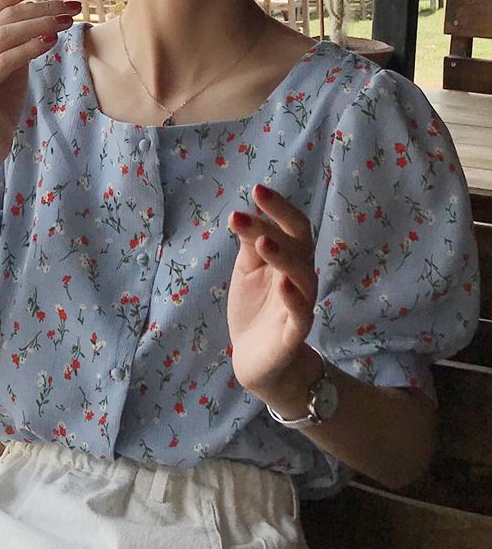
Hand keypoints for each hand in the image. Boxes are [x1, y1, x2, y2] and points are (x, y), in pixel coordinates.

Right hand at [0, 0, 81, 173]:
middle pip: (5, 13)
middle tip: (72, 6)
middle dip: (42, 5)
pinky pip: (5, 60)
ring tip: (67, 22)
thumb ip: (21, 44)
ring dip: (40, 24)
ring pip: (5, 33)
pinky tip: (51, 42)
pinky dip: (29, 48)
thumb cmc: (2, 108)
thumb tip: (43, 20)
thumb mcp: (15, 69)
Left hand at [226, 183, 317, 391]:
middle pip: (300, 243)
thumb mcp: (247, 272)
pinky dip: (294, 298)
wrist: (255, 358)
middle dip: (280, 222)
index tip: (256, 189)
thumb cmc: (254, 310)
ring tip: (263, 241)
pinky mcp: (295, 332)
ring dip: (283, 256)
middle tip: (254, 204)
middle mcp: (300, 277)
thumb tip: (246, 214)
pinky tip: (282, 284)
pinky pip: (301, 313)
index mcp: (289, 260)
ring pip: (302, 275)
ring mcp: (300, 304)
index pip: (291, 227)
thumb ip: (251, 246)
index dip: (278, 208)